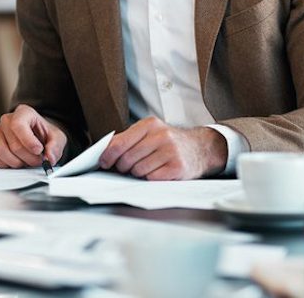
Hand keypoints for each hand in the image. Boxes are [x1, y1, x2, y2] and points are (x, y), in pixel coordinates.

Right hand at [0, 104, 66, 168]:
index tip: (39, 150)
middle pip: (13, 143)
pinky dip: (5, 164)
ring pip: (0, 151)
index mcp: (23, 113)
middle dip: (28, 157)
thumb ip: (55, 146)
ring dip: (16, 162)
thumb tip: (49, 157)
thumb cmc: (44, 134)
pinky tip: (16, 162)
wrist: (38, 137)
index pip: (18, 125)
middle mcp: (7, 120)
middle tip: (38, 160)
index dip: (28, 141)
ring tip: (26, 161)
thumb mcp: (57, 137)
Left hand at [97, 117, 225, 179]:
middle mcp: (161, 136)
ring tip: (145, 168)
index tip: (104, 163)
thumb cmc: (168, 142)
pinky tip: (157, 172)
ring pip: (138, 170)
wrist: (200, 148)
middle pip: (127, 159)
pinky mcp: (178, 167)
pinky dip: (150, 178)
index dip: (108, 155)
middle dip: (123, 167)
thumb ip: (128, 139)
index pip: (121, 143)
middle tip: (126, 168)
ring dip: (137, 173)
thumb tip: (104, 151)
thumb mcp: (149, 133)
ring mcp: (171, 151)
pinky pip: (152, 178)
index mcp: (149, 124)